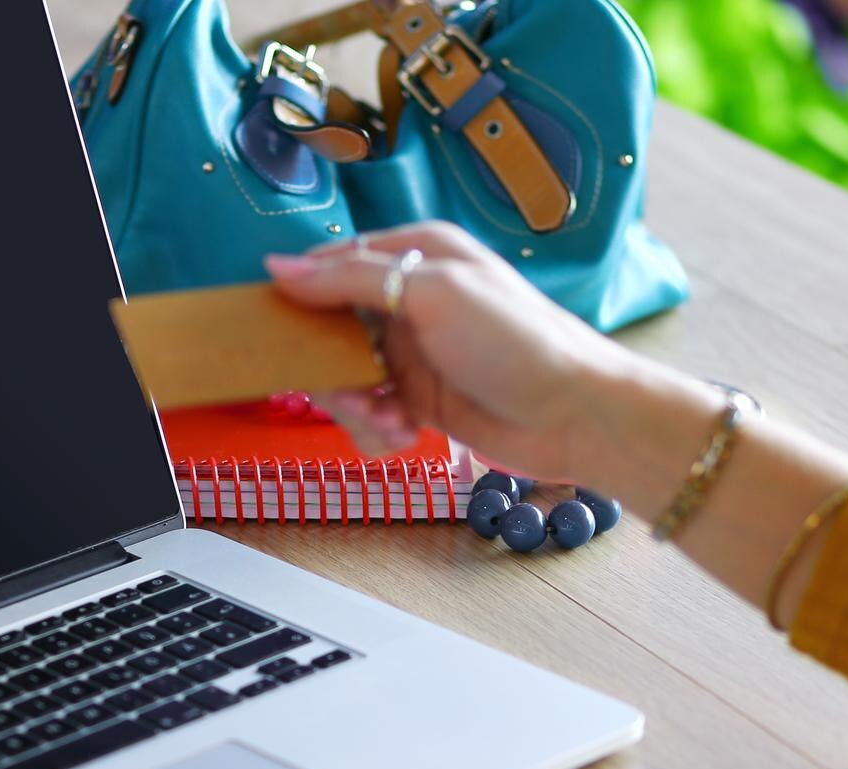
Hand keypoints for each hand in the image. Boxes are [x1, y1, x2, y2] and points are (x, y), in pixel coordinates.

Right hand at [265, 222, 650, 480]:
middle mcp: (408, 301)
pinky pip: (369, 413)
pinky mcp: (418, 400)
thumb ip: (352, 279)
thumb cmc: (514, 340)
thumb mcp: (432, 292)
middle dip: (329, 368)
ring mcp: (412, 353)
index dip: (300, 297)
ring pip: (344, 378)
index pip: (332, 265)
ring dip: (355, 406)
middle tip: (353, 392)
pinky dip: (376, 429)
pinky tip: (403, 435)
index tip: (273, 329)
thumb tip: (278, 266)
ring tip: (389, 420)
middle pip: (329, 329)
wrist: (575, 414)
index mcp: (416, 254)